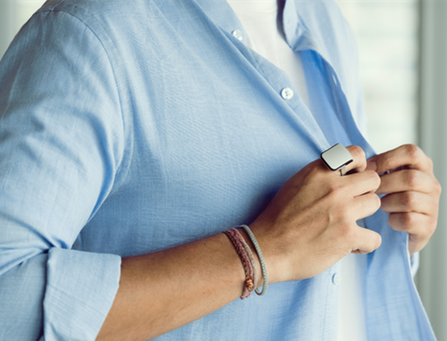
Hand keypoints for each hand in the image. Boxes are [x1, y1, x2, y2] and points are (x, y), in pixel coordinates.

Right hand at [249, 145, 381, 283]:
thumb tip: (342, 175)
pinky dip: (364, 244)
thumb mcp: (295, 184)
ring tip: (348, 226)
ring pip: (375, 204)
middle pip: (372, 180)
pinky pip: (374, 237)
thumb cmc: (278, 219)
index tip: (354, 179)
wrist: (267, 248)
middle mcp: (333, 187)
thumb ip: (319, 176)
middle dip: (365, 192)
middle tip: (353, 205)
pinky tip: (349, 245)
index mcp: (318, 172)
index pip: (357, 153)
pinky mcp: (347, 235)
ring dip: (364, 216)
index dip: (360, 167)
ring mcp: (342, 210)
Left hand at [366, 144, 440, 255]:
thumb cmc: (389, 197)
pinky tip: (389, 219)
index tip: (368, 168)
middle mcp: (431, 184)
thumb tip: (358, 164)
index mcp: (421, 166)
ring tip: (382, 205)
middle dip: (384, 184)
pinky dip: (393, 220)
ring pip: (409, 199)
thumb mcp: (386, 177)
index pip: (411, 152)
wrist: (400, 229)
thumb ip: (376, 167)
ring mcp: (432, 205)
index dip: (387, 159)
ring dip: (388, 203)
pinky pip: (408, 220)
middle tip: (370, 191)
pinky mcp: (428, 225)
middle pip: (410, 178)